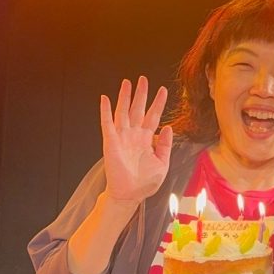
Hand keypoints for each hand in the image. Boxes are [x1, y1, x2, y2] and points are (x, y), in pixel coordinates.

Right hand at [100, 76, 172, 203]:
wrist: (130, 195)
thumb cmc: (145, 182)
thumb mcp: (163, 164)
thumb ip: (165, 145)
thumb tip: (168, 127)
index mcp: (147, 140)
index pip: (154, 116)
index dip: (158, 103)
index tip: (163, 90)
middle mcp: (134, 135)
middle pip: (138, 109)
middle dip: (141, 94)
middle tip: (143, 79)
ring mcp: (122, 137)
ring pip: (123, 112)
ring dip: (124, 97)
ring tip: (127, 82)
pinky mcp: (111, 142)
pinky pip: (107, 123)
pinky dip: (106, 111)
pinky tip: (106, 99)